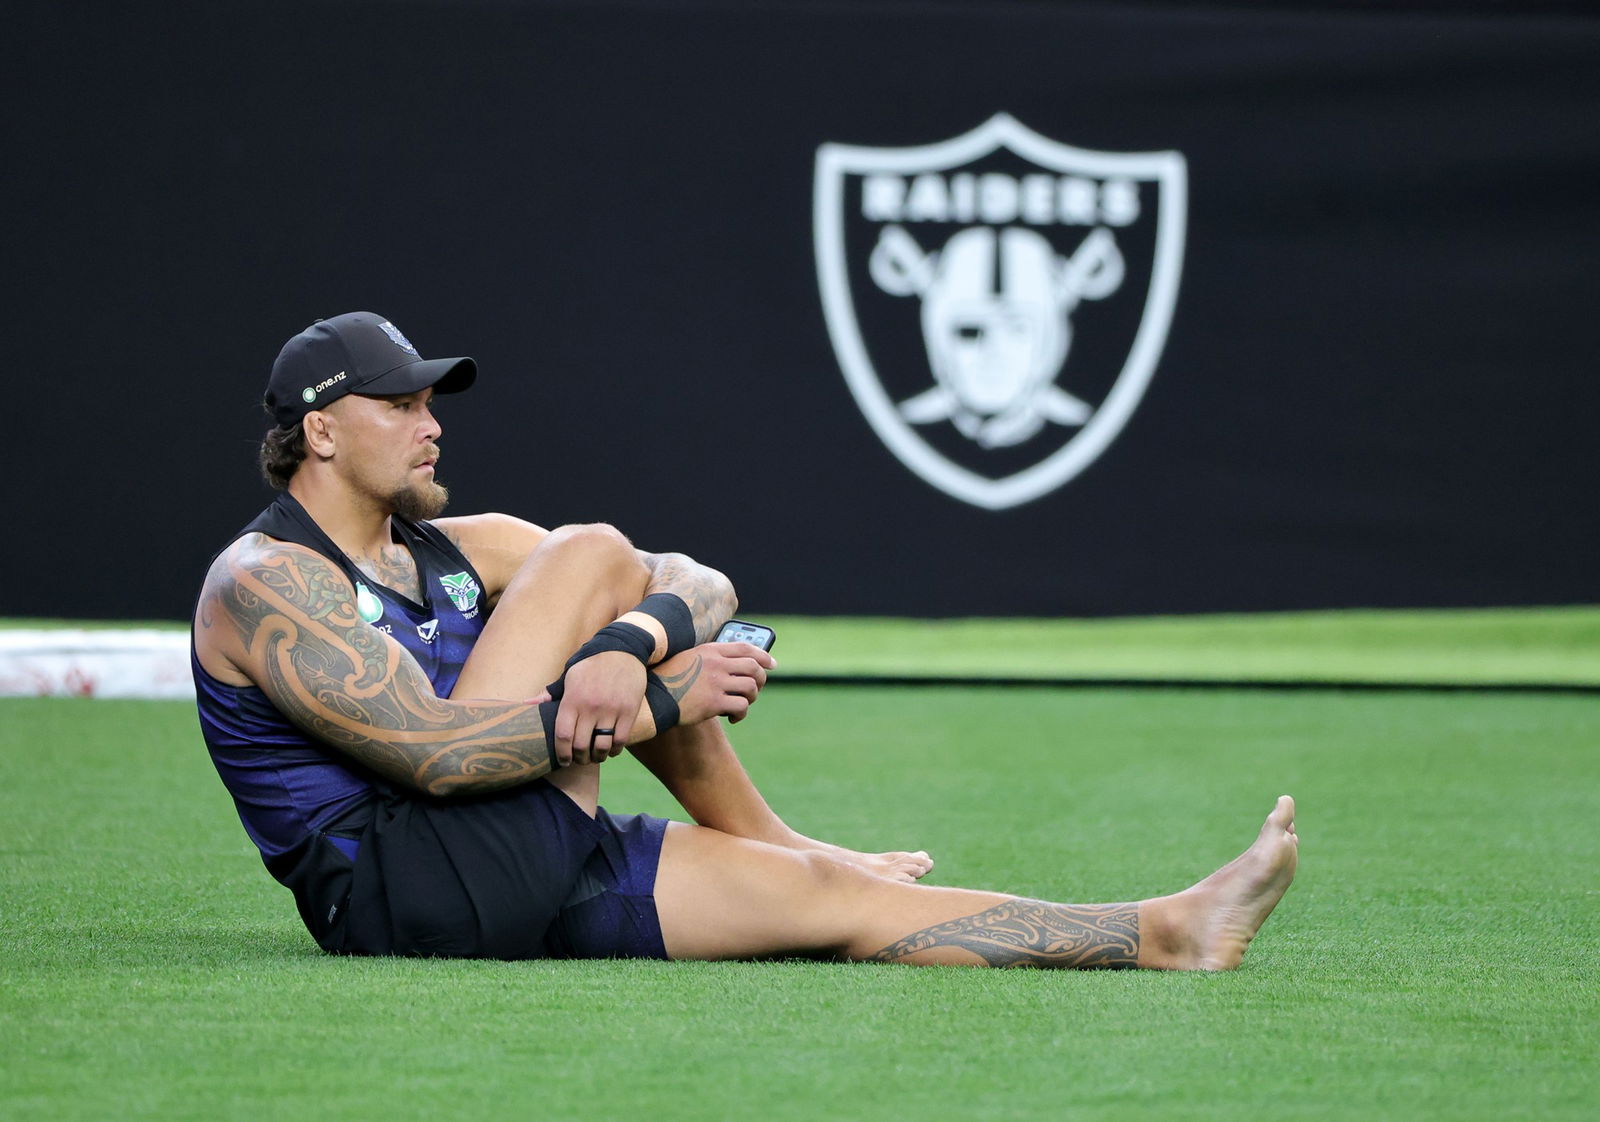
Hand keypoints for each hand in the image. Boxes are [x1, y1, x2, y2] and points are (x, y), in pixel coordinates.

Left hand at [555, 650, 645, 765]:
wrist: (621, 650)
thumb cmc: (590, 666)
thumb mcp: (568, 677)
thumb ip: (549, 695)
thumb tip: (525, 704)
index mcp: (572, 700)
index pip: (563, 735)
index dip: (562, 754)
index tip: (563, 761)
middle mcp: (591, 707)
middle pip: (582, 745)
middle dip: (579, 758)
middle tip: (579, 759)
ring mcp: (611, 710)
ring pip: (602, 746)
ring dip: (597, 757)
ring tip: (595, 756)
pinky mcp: (629, 711)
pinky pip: (621, 740)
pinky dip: (615, 750)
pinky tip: (610, 749)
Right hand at [655, 642, 775, 726]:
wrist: (653, 698)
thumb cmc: (670, 680)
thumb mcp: (689, 658)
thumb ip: (712, 658)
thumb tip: (738, 666)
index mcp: (710, 650)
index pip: (746, 648)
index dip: (763, 656)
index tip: (771, 664)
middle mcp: (716, 664)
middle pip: (754, 668)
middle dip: (761, 680)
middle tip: (756, 690)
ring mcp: (716, 682)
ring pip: (751, 687)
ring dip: (751, 698)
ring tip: (740, 704)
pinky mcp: (714, 702)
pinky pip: (741, 706)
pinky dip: (741, 714)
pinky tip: (732, 717)